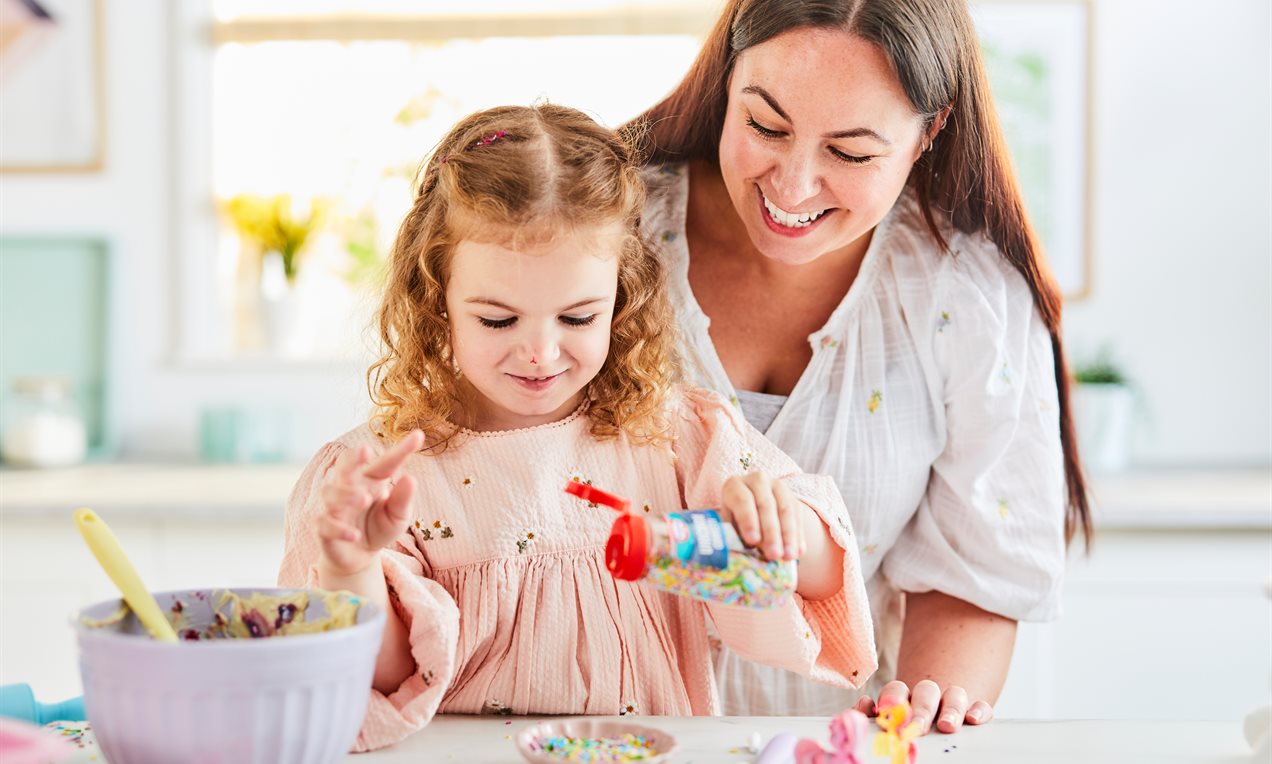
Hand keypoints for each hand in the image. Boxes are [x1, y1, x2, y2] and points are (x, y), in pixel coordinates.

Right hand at [316, 430, 423, 578]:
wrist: (359, 556)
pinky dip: (338, 528)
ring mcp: (334, 506)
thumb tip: (410, 478)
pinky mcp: (323, 527)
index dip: (401, 450)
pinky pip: (325, 523)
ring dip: (346, 494)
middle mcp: (349, 486)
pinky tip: (354, 534)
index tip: (419, 436)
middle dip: (354, 457)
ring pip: (331, 493)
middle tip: (366, 450)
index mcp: (371, 479)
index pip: (386, 462)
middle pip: (345, 465)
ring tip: (364, 499)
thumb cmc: (379, 528)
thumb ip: (403, 499)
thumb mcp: (398, 516)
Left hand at [719, 471, 803, 560]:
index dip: (748, 521)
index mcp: (734, 485)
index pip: (742, 500)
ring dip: (788, 536)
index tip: (753, 541)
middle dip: (771, 532)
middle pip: (766, 505)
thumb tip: (741, 556)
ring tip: (788, 557)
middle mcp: (757, 480)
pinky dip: (798, 535)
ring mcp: (777, 486)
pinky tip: (799, 552)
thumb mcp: (730, 527)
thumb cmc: (735, 523)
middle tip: (774, 555)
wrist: (752, 511)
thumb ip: (735, 537)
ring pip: (785, 510)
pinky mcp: (793, 497)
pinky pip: (798, 516)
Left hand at [853, 679, 994, 734]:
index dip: (892, 699)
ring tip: (946, 726)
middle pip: (926, 690)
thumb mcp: (886, 726)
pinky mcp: (975, 713)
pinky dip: (979, 710)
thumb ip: (870, 718)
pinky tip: (974, 720)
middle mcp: (928, 697)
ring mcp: (952, 703)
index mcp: (904, 699)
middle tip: (916, 728)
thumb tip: (863, 707)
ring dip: (951, 709)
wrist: (933, 735)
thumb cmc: (903, 733)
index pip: (897, 690)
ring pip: (955, 694)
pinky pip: (982, 706)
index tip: (886, 713)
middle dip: (921, 709)